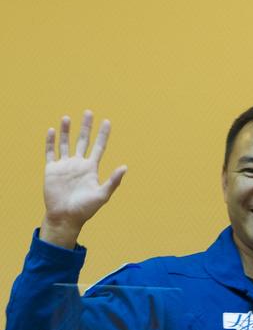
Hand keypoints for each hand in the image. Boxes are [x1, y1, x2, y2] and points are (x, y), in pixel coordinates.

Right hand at [41, 111, 126, 247]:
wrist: (65, 217)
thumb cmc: (85, 209)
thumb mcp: (102, 195)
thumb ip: (113, 181)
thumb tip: (125, 167)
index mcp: (91, 169)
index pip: (99, 147)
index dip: (103, 135)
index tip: (107, 121)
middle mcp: (78, 164)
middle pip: (83, 141)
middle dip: (86, 127)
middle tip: (88, 112)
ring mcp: (65, 166)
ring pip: (65, 143)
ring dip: (66, 131)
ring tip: (67, 118)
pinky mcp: (52, 169)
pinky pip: (50, 152)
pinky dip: (50, 142)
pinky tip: (51, 130)